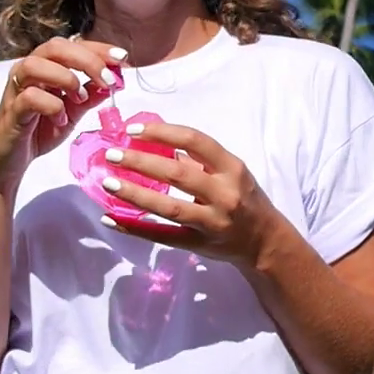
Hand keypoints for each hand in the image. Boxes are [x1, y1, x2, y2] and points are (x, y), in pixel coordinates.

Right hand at [0, 36, 126, 195]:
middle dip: (87, 60)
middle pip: (55, 47)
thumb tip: (115, 81)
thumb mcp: (73, 112)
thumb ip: (91, 95)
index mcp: (45, 66)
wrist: (10, 162)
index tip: (122, 58)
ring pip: (35, 65)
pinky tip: (61, 119)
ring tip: (80, 99)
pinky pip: (29, 97)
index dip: (98, 48)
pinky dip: (52, 106)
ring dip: (66, 79)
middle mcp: (27, 71)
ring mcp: (16, 90)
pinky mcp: (11, 111)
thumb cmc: (39, 131)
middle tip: (108, 80)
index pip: (72, 45)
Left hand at [94, 123, 289, 267]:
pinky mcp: (199, 243)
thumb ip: (198, 159)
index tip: (132, 130)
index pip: (195, 141)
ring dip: (135, 194)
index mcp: (232, 168)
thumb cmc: (245, 198)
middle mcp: (223, 193)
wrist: (264, 241)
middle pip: (177, 174)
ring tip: (108, 183)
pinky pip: (162, 236)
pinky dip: (135, 228)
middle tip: (112, 154)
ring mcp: (211, 221)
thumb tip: (157, 142)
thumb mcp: (230, 172)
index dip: (162, 133)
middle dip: (141, 162)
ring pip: (169, 207)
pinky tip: (111, 219)